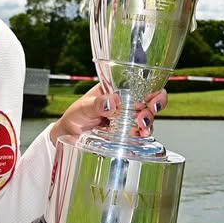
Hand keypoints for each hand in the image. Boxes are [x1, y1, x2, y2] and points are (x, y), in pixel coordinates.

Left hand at [48, 84, 168, 144]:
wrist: (68, 136)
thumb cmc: (75, 116)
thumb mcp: (83, 107)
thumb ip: (96, 104)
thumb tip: (111, 102)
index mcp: (118, 90)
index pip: (141, 84)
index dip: (153, 89)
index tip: (153, 98)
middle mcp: (126, 104)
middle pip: (150, 101)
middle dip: (155, 107)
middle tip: (143, 117)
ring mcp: (128, 120)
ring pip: (147, 118)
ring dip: (149, 123)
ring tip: (141, 128)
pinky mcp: (126, 136)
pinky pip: (140, 135)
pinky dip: (142, 137)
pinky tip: (139, 138)